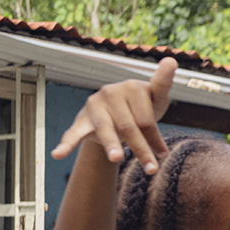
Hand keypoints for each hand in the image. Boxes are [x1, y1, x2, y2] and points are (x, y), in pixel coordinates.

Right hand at [51, 57, 176, 172]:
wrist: (118, 112)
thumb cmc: (142, 106)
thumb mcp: (156, 99)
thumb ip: (163, 84)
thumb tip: (171, 60)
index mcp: (132, 87)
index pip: (146, 118)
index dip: (155, 138)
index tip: (163, 152)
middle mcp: (111, 93)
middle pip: (129, 127)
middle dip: (141, 150)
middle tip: (153, 169)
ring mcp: (95, 106)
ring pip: (106, 129)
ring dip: (112, 145)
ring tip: (117, 159)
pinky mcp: (82, 119)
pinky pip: (74, 132)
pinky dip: (66, 144)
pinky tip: (57, 154)